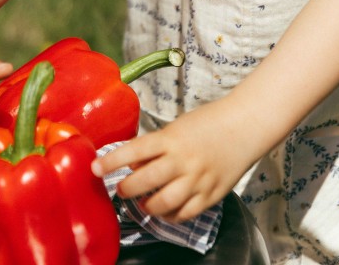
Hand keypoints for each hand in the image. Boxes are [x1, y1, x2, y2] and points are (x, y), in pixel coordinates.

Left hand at [92, 97, 256, 222]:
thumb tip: (132, 162)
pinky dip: (171, 215)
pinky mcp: (211, 194)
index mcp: (171, 138)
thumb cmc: (208, 122)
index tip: (94, 168)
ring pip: (163, 203)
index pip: (134, 150)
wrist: (244, 126)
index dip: (111, 161)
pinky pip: (185, 214)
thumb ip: (156, 146)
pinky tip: (166, 209)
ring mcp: (197, 179)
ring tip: (143, 202)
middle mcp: (182, 160)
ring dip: (147, 205)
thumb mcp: (177, 127)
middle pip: (145, 181)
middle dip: (126, 188)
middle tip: (121, 188)